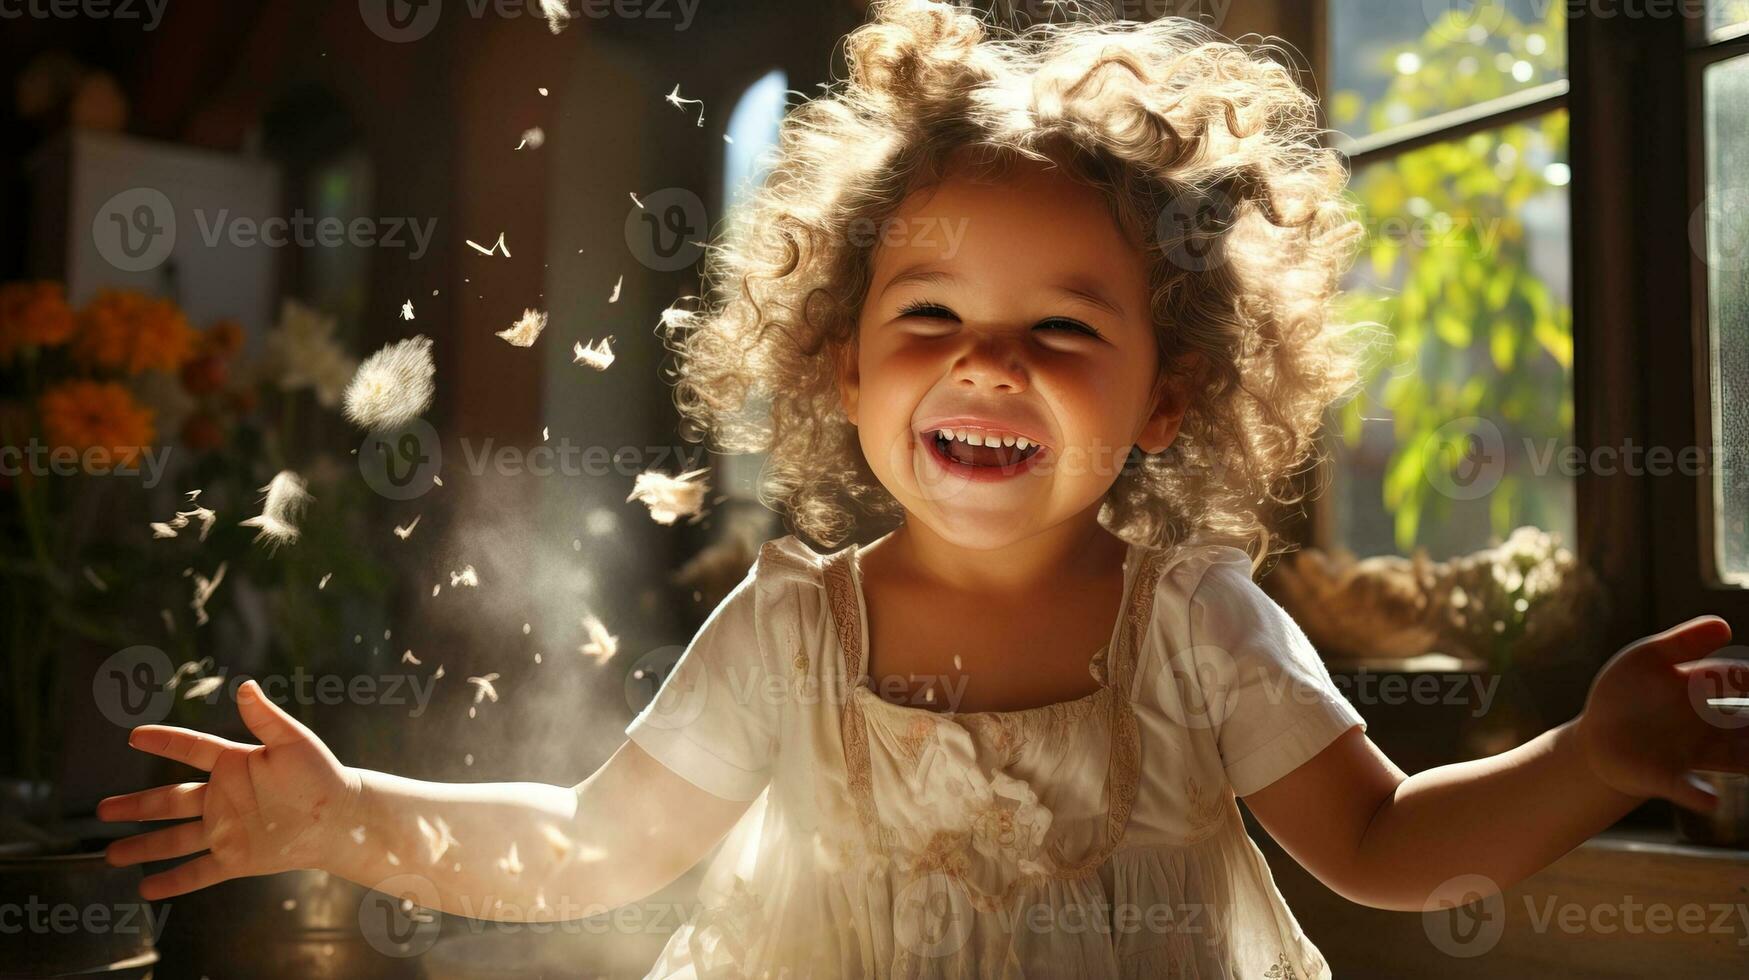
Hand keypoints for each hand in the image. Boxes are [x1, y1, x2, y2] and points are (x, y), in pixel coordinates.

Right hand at [98, 678, 361, 899]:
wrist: (343, 818)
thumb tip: (245, 686)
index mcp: (234, 764)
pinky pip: (198, 872)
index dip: (164, 741)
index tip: (134, 735)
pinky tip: (145, 889)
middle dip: (135, 806)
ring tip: (109, 853)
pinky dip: (173, 881)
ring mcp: (227, 830)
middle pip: (169, 801)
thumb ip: (265, 718)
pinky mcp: (237, 859)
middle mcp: (224, 797)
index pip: (191, 749)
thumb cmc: (322, 774)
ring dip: (143, 846)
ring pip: (174, 840)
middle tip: (101, 808)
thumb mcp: (294, 741)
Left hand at [1573, 615, 1748, 813]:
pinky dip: (1698, 795)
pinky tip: (1709, 801)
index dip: (1748, 676)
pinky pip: (1687, 788)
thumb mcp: (1648, 660)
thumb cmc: (1628, 693)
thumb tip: (1724, 625)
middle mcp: (1710, 724)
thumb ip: (1682, 643)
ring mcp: (1694, 752)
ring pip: (1736, 757)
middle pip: (1747, 722)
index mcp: (1705, 690)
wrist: (1599, 738)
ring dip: (1747, 758)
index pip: (1735, 678)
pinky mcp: (1669, 777)